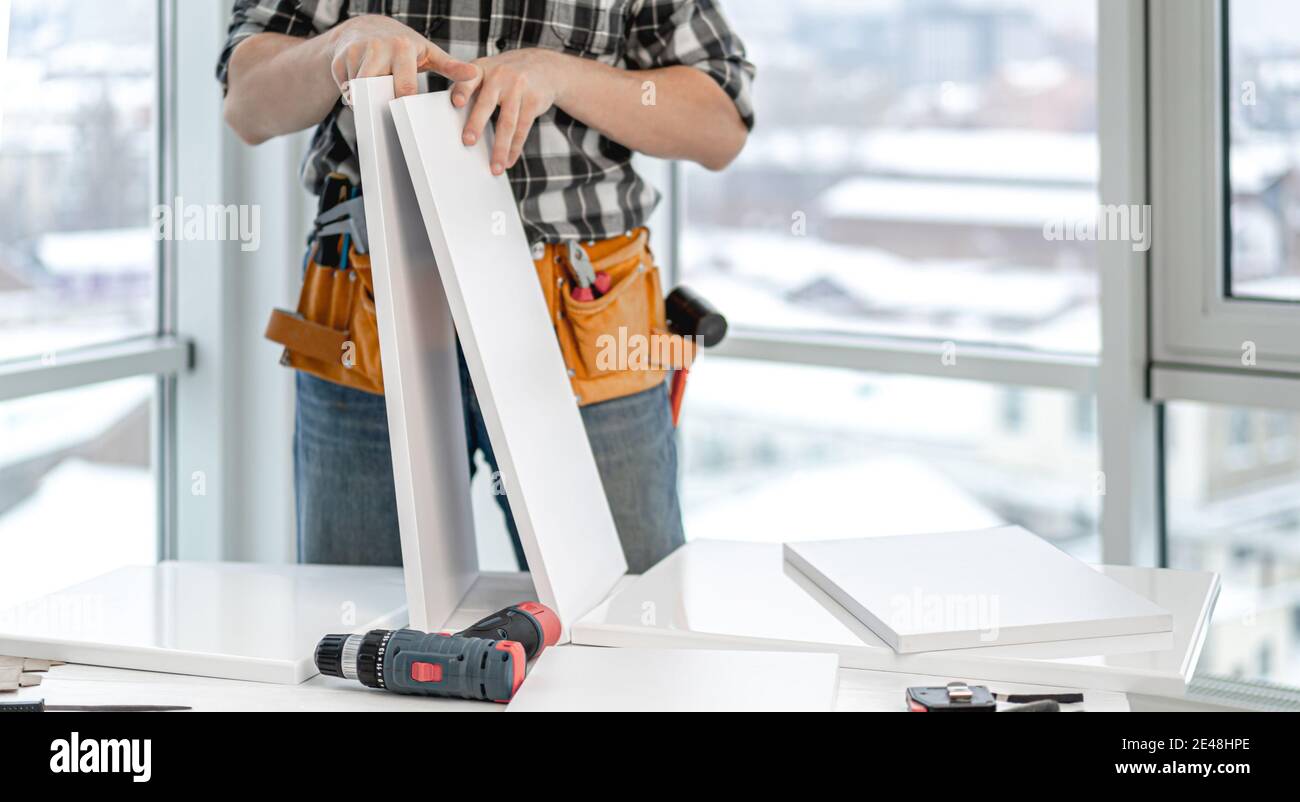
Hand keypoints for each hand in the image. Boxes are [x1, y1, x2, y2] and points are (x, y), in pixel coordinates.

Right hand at [328, 15, 476, 100]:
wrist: (365, 27)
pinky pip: (345, 91)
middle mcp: (377, 49)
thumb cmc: (403, 44)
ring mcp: (355, 54)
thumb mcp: (428, 52)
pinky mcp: (338, 62)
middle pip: (378, 90)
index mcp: (402, 49)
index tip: (409, 116)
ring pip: (359, 92)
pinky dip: (353, 97)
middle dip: (381, 104)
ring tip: (376, 101)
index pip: (405, 85)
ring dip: (367, 102)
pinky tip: (361, 91)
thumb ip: (451, 66)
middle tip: (389, 114)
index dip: (405, 102)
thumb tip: (475, 74)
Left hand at [451, 49, 568, 174]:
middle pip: (487, 103)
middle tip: (468, 142)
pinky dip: (515, 148)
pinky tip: (509, 161)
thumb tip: (448, 121)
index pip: (469, 80)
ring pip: (508, 123)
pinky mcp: (534, 101)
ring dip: (500, 148)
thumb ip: (469, 88)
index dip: (463, 91)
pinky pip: (523, 128)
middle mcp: (499, 76)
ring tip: (494, 168)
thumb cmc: (505, 75)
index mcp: (481, 69)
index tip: (456, 103)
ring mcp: (518, 88)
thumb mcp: (487, 72)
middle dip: (477, 123)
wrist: (543, 65)